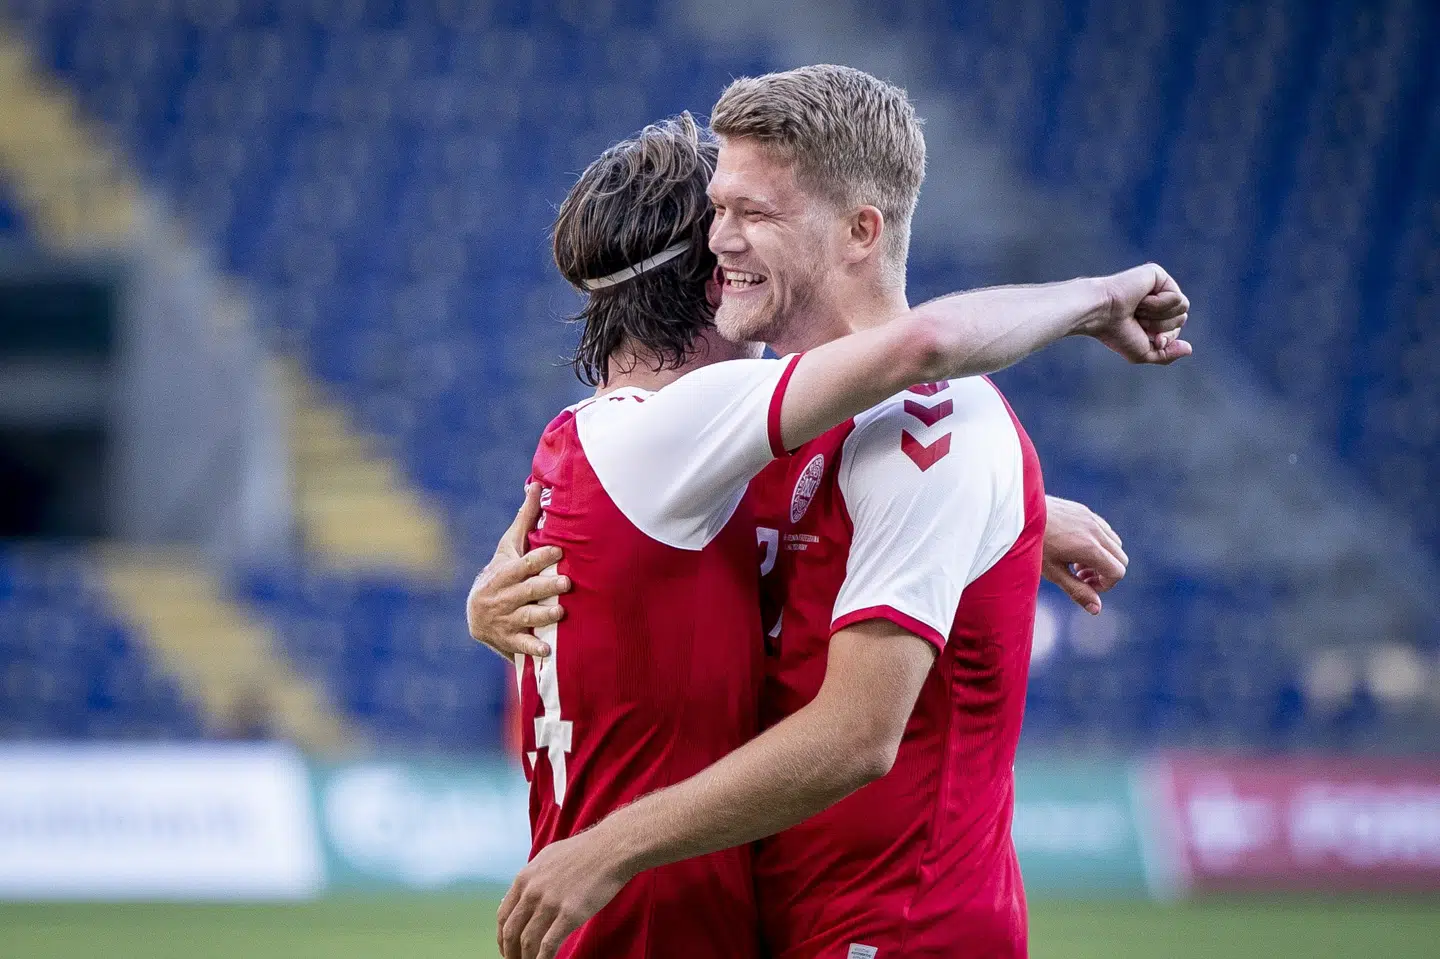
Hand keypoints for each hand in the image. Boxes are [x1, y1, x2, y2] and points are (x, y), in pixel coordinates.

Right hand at [466, 483, 569, 658]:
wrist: (475, 612)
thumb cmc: (500, 572)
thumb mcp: (509, 547)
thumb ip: (525, 519)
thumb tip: (536, 484)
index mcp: (504, 571)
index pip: (523, 563)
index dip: (539, 557)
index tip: (557, 550)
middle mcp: (502, 595)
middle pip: (526, 590)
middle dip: (546, 587)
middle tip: (566, 583)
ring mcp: (504, 619)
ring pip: (525, 617)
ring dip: (543, 615)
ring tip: (560, 613)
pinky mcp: (507, 640)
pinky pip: (520, 646)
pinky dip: (533, 649)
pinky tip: (548, 651)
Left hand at [497, 831, 632, 958]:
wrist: (610, 848)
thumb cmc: (583, 852)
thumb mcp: (547, 858)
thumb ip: (532, 879)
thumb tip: (522, 897)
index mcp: (524, 878)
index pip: (503, 915)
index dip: (502, 937)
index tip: (507, 947)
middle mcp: (532, 892)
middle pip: (511, 932)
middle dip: (510, 952)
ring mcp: (550, 904)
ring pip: (527, 942)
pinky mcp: (569, 915)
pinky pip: (548, 945)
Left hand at [1042, 496, 1127, 614]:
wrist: (1016, 512)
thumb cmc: (1031, 544)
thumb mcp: (1053, 571)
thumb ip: (1077, 590)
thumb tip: (1096, 609)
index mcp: (1089, 547)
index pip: (1117, 572)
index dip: (1105, 585)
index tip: (1084, 585)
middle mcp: (1095, 530)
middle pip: (1120, 558)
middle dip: (1105, 572)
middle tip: (1080, 575)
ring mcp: (1091, 518)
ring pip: (1114, 543)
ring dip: (1102, 557)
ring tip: (1075, 561)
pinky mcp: (1083, 510)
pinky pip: (1103, 530)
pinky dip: (1097, 542)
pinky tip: (1073, 546)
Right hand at [1084, 263, 1191, 363]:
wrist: (1100, 314)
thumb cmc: (1115, 333)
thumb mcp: (1143, 352)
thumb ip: (1167, 354)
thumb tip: (1189, 349)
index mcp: (1152, 315)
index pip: (1176, 328)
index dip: (1165, 338)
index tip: (1147, 337)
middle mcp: (1156, 298)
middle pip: (1182, 317)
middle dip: (1162, 326)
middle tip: (1138, 320)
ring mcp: (1157, 285)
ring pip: (1183, 307)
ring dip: (1159, 315)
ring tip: (1138, 309)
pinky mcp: (1157, 274)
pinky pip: (1176, 297)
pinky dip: (1159, 304)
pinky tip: (1141, 299)